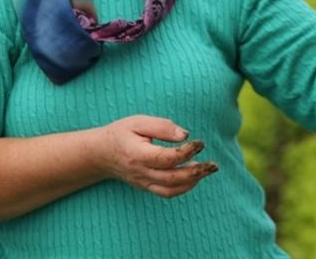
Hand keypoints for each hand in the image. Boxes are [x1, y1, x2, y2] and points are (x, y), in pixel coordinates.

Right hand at [97, 115, 218, 198]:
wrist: (101, 153)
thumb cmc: (122, 133)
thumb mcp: (138, 122)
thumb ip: (162, 127)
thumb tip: (185, 135)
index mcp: (138, 154)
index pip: (167, 158)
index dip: (186, 152)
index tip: (200, 142)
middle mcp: (141, 172)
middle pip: (172, 178)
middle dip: (196, 172)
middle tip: (213, 164)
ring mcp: (143, 182)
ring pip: (171, 189)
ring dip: (193, 182)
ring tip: (208, 169)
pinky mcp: (146, 186)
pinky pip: (167, 193)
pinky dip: (183, 187)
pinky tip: (194, 176)